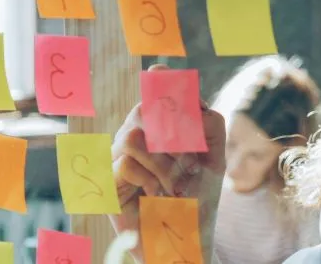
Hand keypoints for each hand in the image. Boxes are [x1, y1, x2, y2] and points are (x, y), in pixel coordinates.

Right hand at [108, 64, 226, 262]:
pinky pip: (125, 163)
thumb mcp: (213, 159)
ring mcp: (119, 156)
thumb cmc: (198, 199)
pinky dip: (149, 181)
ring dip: (162, 164)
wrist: (185, 237)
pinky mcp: (107, 180)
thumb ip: (210, 127)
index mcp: (162, 126)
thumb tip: (196, 103)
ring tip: (172, 184)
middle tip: (188, 161)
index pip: (156, 87)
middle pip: (144, 108)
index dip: (165, 82)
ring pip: (134, 135)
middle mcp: (138, 135)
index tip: (175, 87)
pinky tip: (156, 195)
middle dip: (173, 135)